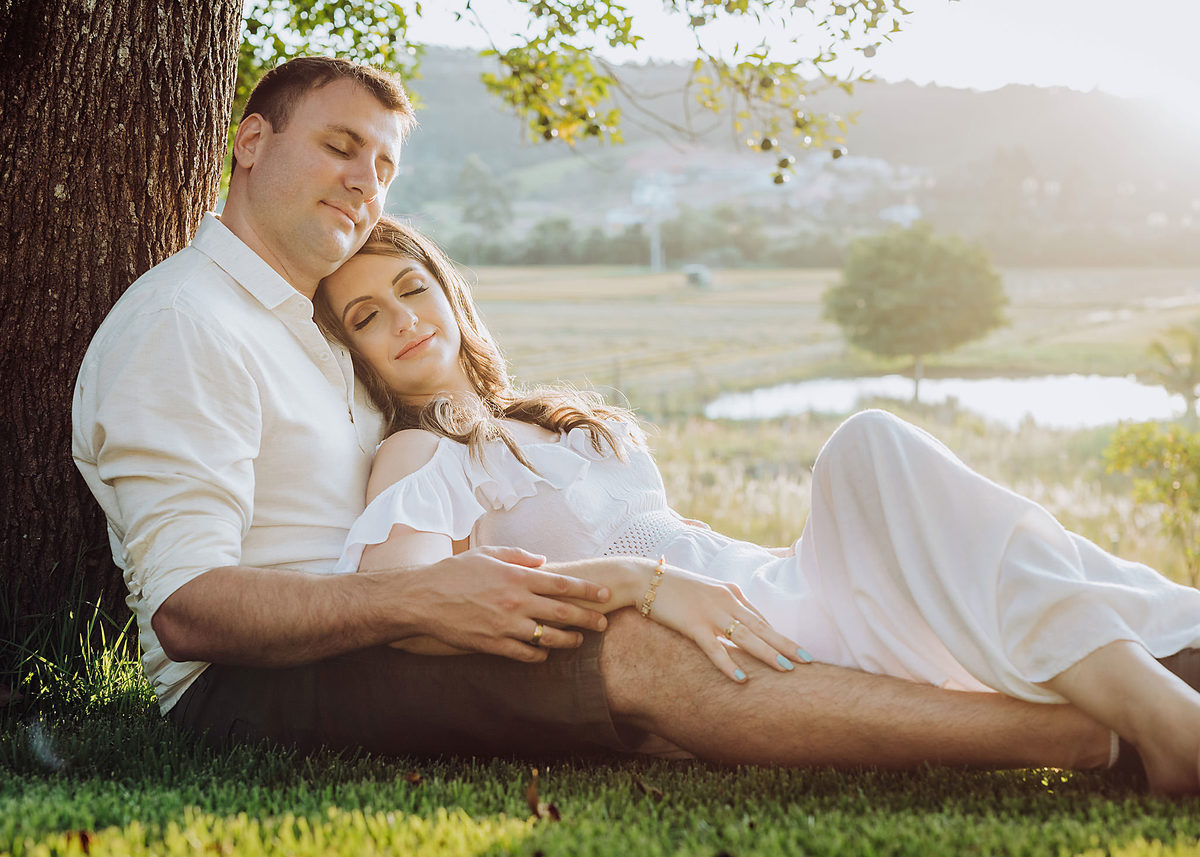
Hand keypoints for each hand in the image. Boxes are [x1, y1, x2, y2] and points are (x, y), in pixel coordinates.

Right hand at [390, 545, 610, 662]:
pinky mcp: (493, 645)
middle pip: (562, 613)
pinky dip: (539, 653)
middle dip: (587, 618)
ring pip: (548, 637)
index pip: (561, 584)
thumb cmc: (454, 572)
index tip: (605, 593)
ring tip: (579, 640)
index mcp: (516, 577)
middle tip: (603, 623)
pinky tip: (545, 651)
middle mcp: (515, 602)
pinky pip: (525, 653)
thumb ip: (518, 556)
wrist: (422, 599)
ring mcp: (505, 626)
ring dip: (568, 640)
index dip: (587, 589)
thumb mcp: (487, 553)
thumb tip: (544, 561)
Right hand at [640, 560, 809, 681]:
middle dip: (786, 645)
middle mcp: (726, 601)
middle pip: (762, 627)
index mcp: (730, 592)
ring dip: (767, 654)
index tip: (798, 650)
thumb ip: (723, 605)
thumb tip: (739, 623)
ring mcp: (710, 612)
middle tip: (808, 661)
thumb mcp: (704, 592)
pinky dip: (727, 663)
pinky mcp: (692, 624)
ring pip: (745, 637)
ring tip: (787, 669)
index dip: (780, 636)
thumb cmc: (672, 587)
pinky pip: (713, 648)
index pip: (760, 618)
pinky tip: (741, 678)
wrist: (643, 578)